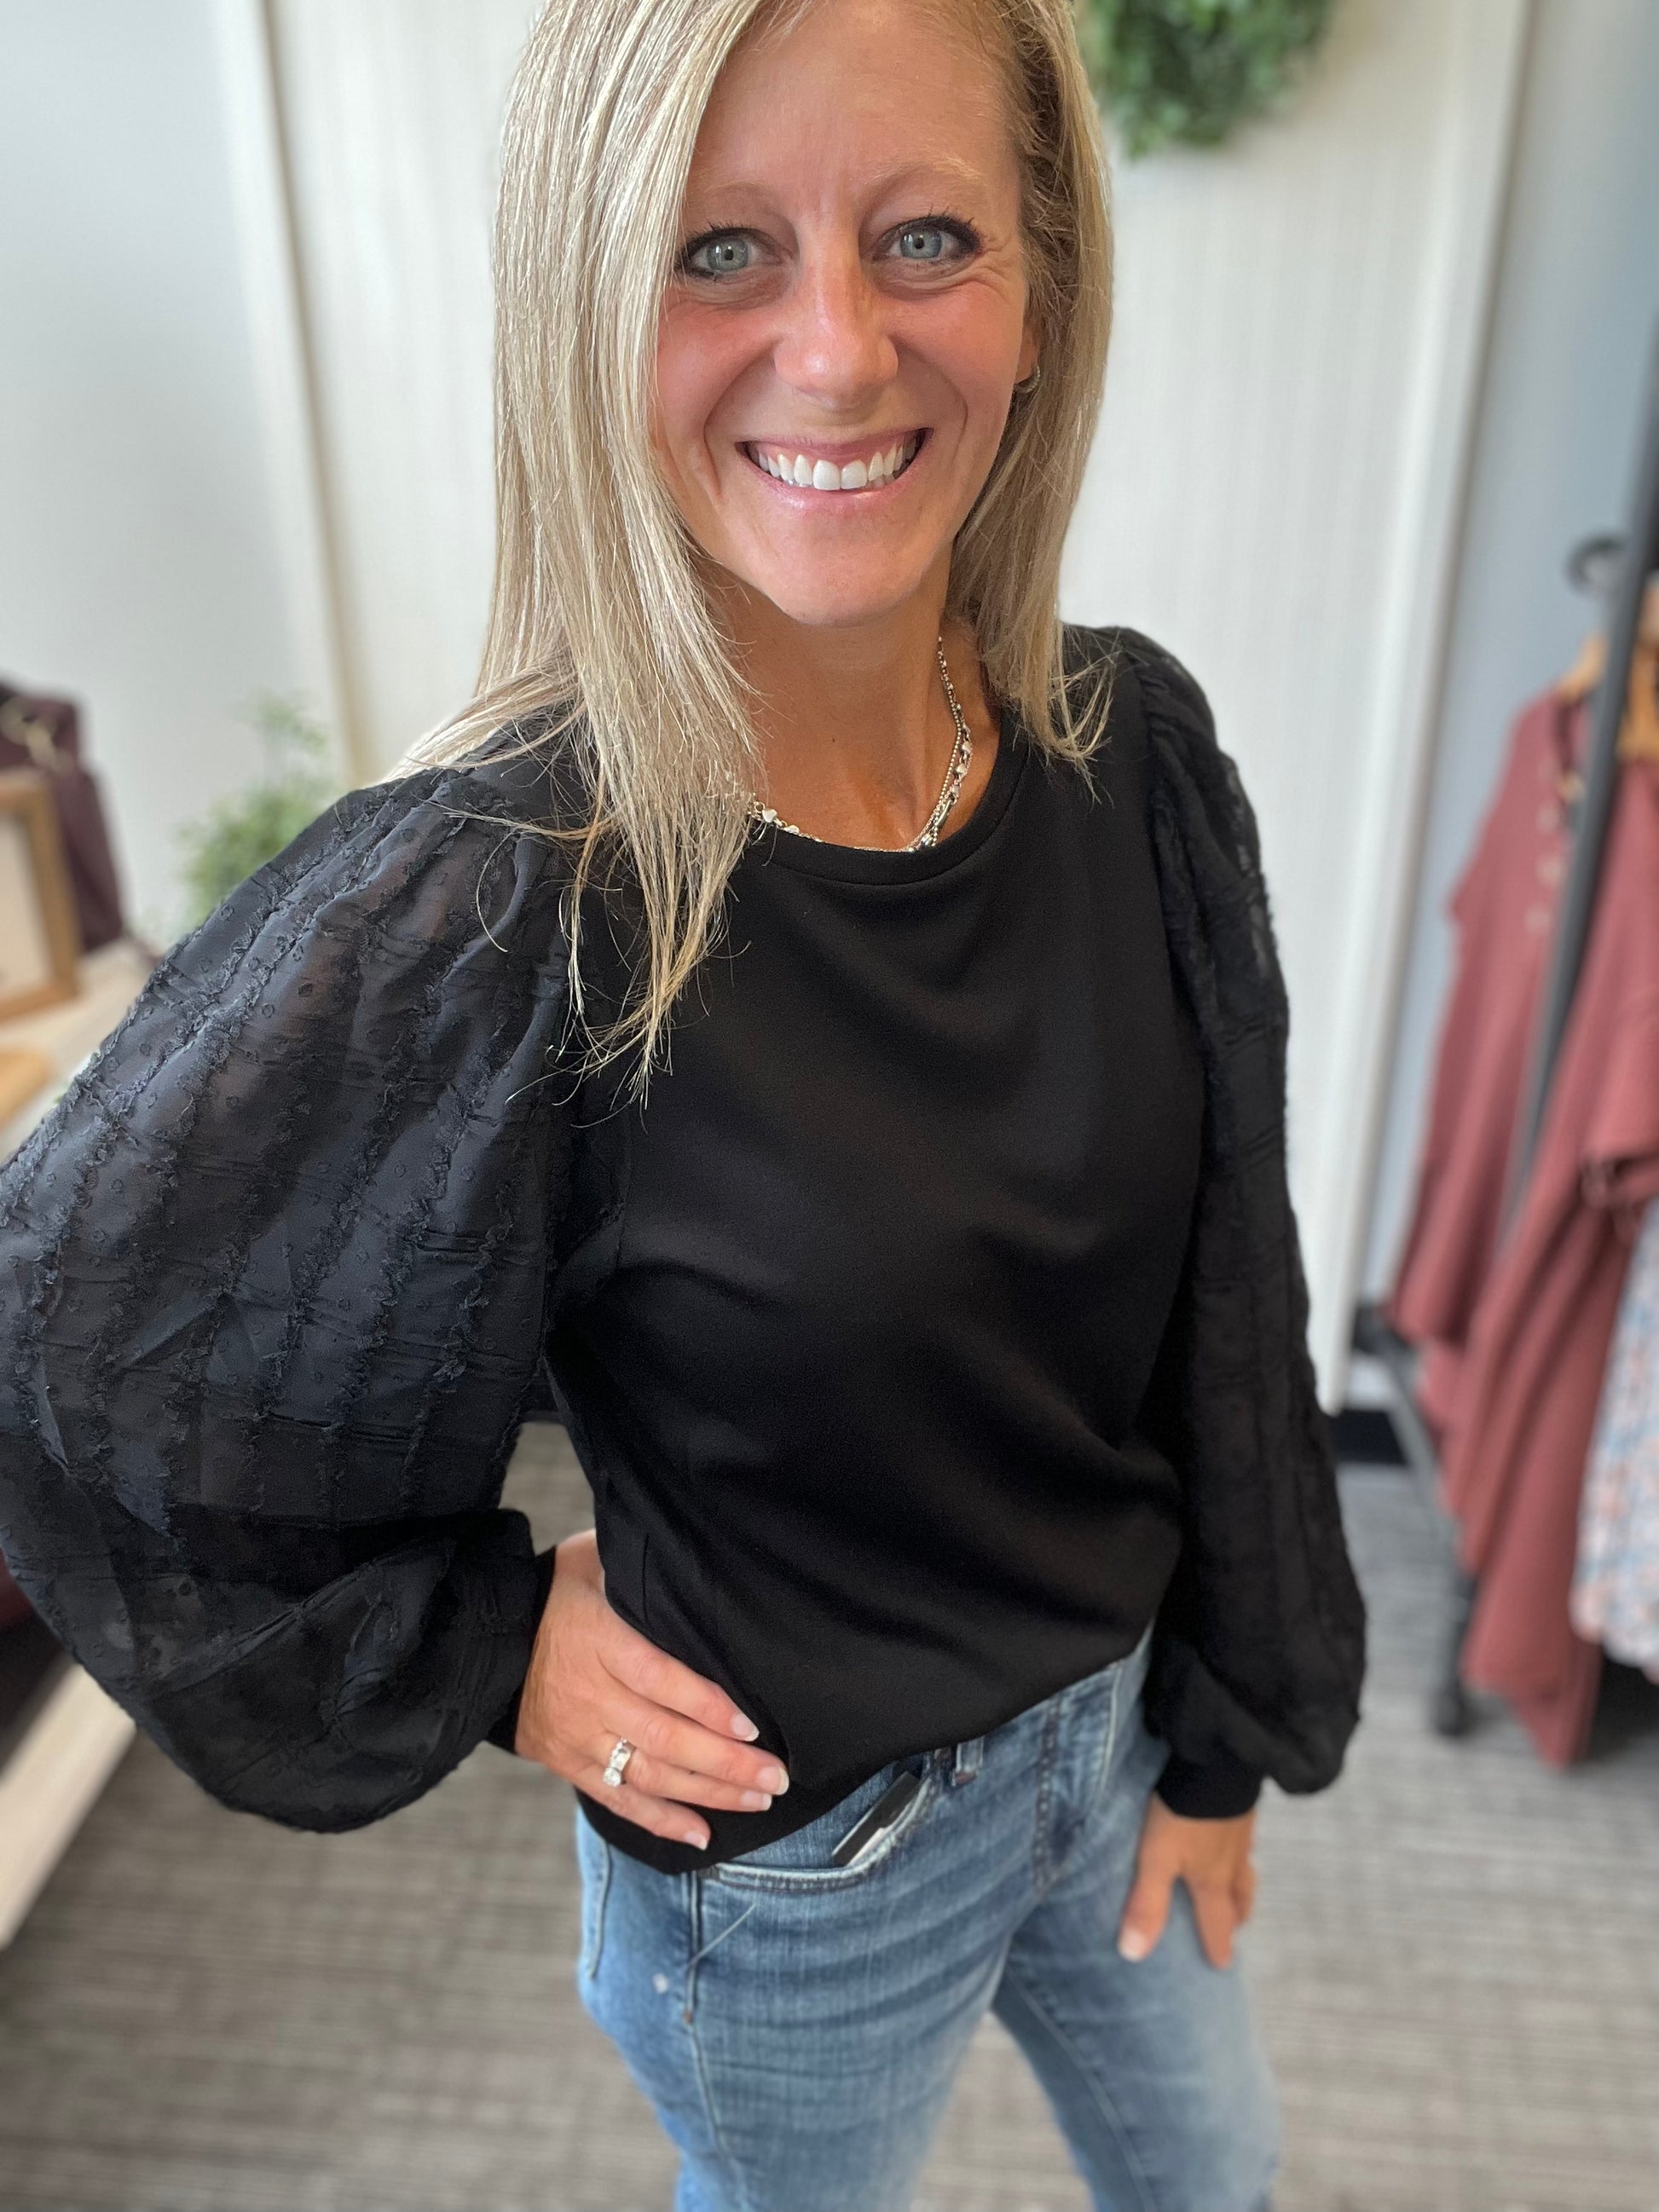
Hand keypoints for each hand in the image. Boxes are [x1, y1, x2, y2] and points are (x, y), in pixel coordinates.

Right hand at [514, 1528, 789, 1849]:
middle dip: (725, 1762)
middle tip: (774, 1776)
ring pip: (649, 1773)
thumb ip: (639, 1574)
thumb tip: (698, 1569)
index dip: (705, 1704)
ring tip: (758, 1800)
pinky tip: (703, 1833)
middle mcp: (589, 1693)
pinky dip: (661, 1820)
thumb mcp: (594, 1561)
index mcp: (598, 1639)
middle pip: (663, 1736)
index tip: (750, 1724)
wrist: (489, 1636)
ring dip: (708, 1793)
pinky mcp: (568, 1762)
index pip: (658, 1677)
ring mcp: (577, 1734)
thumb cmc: (559, 1591)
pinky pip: (618, 1799)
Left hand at [1117, 1796, 1257, 1969]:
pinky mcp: (1241, 1803)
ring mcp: (1240, 1830)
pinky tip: (1233, 1836)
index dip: (1218, 1944)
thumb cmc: (1183, 1812)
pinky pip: (1245, 1837)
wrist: (1217, 1761)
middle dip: (1237, 1916)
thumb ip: (1147, 1902)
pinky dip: (1240, 1848)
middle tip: (1236, 1928)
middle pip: (1239, 1896)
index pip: (1217, 1921)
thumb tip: (1134, 1954)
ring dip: (1242, 1884)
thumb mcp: (1157, 1857)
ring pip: (1245, 1868)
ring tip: (1238, 1889)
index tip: (1222, 1966)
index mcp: (1211, 1879)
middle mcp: (1232, 1860)